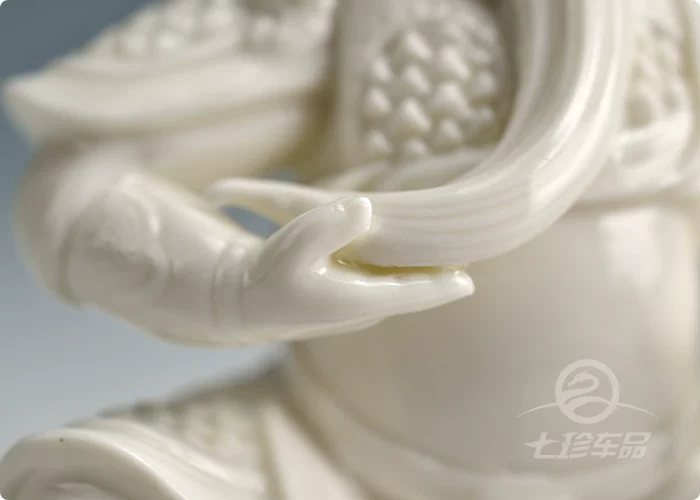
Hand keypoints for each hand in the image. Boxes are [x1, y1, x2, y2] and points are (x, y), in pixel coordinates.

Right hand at [240, 196, 473, 337]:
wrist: (249, 301)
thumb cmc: (269, 273)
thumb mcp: (293, 245)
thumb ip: (328, 227)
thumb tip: (365, 207)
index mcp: (357, 301)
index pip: (410, 295)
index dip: (441, 287)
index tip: (470, 281)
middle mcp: (365, 310)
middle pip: (414, 289)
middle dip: (440, 273)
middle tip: (470, 248)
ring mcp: (360, 306)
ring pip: (403, 287)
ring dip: (425, 271)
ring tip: (453, 245)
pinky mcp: (352, 299)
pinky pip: (390, 284)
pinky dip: (406, 270)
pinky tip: (416, 251)